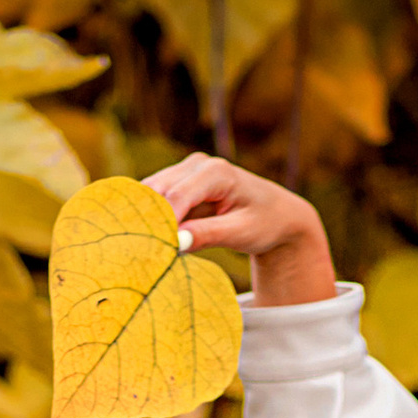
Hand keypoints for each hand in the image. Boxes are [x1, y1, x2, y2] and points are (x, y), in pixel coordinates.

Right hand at [145, 154, 335, 308]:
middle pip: (157, 192)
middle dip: (147, 221)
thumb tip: (176, 243)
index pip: (177, 197)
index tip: (151, 250)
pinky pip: (154, 199)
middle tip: (140, 253)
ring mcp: (185, 171)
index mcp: (216, 172)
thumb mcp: (242, 232)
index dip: (161, 223)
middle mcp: (197, 164)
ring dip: (144, 219)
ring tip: (142, 249)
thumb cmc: (264, 222)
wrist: (276, 214)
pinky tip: (148, 240)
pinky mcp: (178, 182)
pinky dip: (149, 219)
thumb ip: (209, 235)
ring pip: (149, 194)